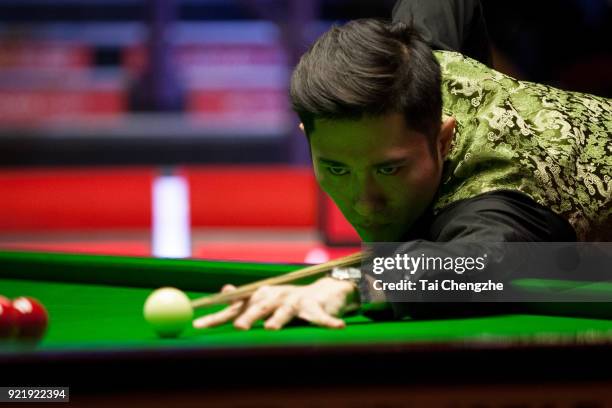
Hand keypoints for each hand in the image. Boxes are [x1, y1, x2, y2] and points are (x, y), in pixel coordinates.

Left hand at [192, 277, 358, 330]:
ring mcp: (295, 301)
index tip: (198, 326)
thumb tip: (223, 291)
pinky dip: (327, 322)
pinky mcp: (315, 308)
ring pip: (285, 311)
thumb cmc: (288, 299)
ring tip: (272, 328)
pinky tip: (335, 327)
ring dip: (279, 319)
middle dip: (248, 317)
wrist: (321, 292)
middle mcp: (275, 296)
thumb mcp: (264, 297)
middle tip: (238, 327)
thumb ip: (243, 300)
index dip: (217, 317)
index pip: (235, 307)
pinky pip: (320, 317)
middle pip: (259, 307)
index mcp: (260, 296)